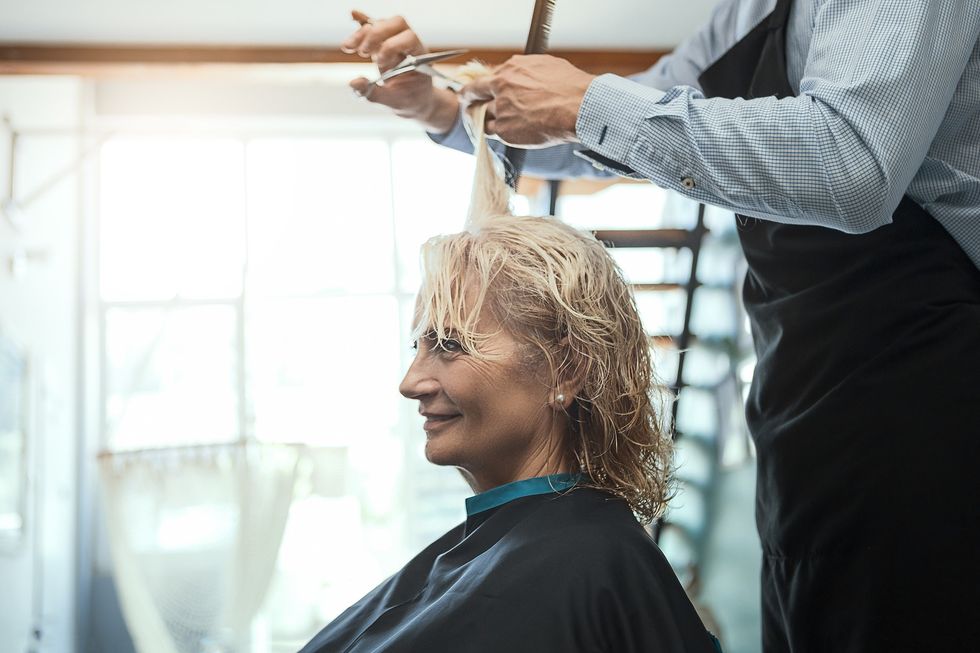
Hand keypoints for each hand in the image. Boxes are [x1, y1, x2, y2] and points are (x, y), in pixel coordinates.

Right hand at [342, 10, 458, 133]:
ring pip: (380, 24)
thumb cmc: (409, 99)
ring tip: (348, 48)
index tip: (380, 62)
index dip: (392, 46)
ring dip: (362, 33)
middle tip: (362, 53)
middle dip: (375, 35)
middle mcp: (408, 44)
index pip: (409, 38)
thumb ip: (374, 94)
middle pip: (395, 24)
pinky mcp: (382, 41)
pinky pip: (373, 26)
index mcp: (419, 56)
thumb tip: (354, 83)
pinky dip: (362, 21)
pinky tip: (353, 16)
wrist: (413, 99)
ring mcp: (395, 40)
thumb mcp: (394, 102)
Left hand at [460, 55, 595, 147]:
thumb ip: (526, 71)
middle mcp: (502, 87)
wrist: (579, 107)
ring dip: (486, 120)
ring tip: (491, 124)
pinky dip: (495, 133)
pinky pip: (492, 133)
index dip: (482, 86)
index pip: (488, 77)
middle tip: (467, 104)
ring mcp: (502, 109)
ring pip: (483, 116)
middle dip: (469, 99)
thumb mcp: (546, 66)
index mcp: (511, 69)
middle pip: (475, 94)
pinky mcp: (506, 130)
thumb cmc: (570, 86)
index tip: (477, 91)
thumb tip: (521, 74)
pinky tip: (502, 134)